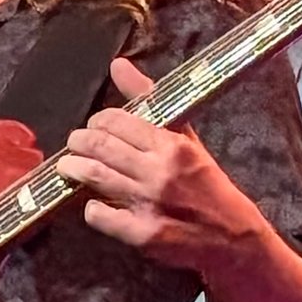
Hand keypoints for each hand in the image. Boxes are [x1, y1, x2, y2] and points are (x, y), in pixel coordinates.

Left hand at [58, 57, 266, 276]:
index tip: (94, 127)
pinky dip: (90, 207)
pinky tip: (94, 203)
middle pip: (98, 146)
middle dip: (77, 142)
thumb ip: (149, 102)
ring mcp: (149, 203)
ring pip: (93, 176)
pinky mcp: (142, 234)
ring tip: (69, 167)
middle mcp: (160, 171)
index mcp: (172, 145)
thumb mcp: (185, 139)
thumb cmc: (206, 183)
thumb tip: (117, 65)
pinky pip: (98, 214)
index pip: (115, 121)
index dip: (97, 122)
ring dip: (73, 168)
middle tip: (74, 145)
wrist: (233, 236)